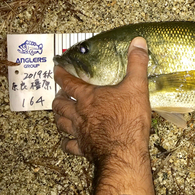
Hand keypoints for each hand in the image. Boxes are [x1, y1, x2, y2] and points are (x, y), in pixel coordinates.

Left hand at [52, 37, 156, 194]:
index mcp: (89, 97)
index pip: (68, 83)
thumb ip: (136, 64)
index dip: (61, 75)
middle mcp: (79, 114)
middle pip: (60, 105)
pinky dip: (67, 142)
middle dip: (58, 98)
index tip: (56, 69)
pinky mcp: (83, 149)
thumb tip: (138, 42)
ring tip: (61, 114)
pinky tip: (69, 142)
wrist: (123, 152)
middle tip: (60, 94)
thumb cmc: (129, 119)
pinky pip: (69, 146)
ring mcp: (79, 133)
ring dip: (59, 118)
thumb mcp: (137, 87)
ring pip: (61, 124)